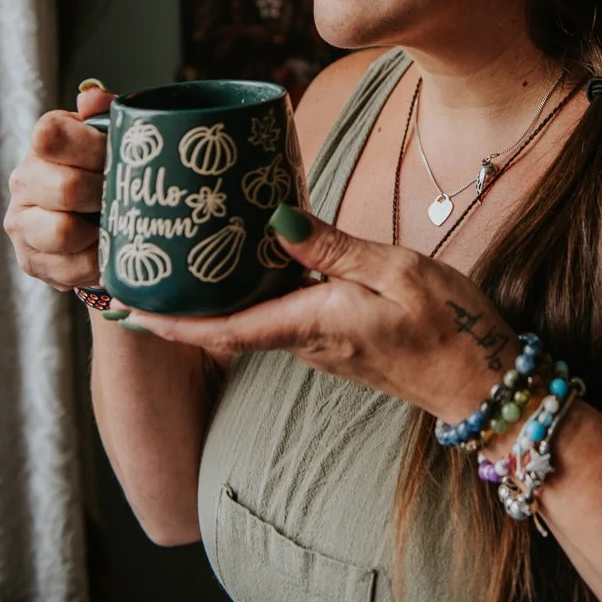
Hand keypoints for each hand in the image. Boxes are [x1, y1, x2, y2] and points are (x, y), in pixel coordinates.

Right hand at [4, 84, 113, 291]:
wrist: (95, 218)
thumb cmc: (106, 167)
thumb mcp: (111, 133)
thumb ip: (106, 110)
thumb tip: (92, 94)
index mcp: (44, 142)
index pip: (50, 136)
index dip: (90, 147)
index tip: (115, 156)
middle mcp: (24, 180)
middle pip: (67, 189)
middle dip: (105, 195)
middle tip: (123, 196)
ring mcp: (22, 223)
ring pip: (62, 233)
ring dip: (99, 231)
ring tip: (114, 224)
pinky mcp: (31, 260)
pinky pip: (70, 268)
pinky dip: (96, 262)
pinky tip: (107, 250)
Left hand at [118, 207, 519, 422]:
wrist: (481, 382)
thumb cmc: (446, 326)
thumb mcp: (395, 269)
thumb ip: (333, 246)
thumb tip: (275, 219)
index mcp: (311, 324)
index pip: (221, 328)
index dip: (167, 319)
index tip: (119, 305)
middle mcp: (305, 341)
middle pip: (228, 320)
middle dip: (183, 298)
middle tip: (143, 259)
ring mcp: (321, 345)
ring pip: (255, 314)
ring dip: (220, 290)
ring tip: (188, 248)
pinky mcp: (338, 340)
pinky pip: (284, 312)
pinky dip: (258, 288)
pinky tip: (258, 255)